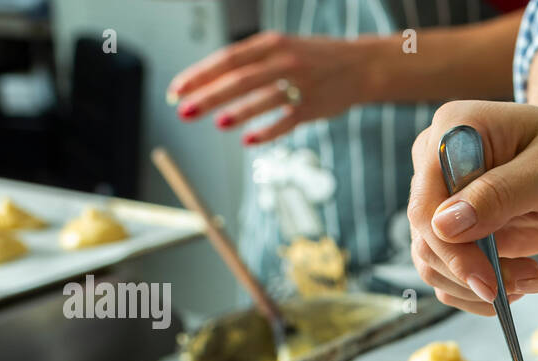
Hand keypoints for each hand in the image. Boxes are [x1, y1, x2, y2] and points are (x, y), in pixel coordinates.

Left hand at [168, 32, 378, 145]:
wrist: (361, 66)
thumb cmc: (312, 58)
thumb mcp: (282, 47)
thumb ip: (250, 60)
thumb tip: (208, 81)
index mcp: (271, 43)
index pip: (228, 58)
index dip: (200, 75)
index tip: (177, 90)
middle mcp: (285, 61)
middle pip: (240, 79)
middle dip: (209, 95)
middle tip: (184, 110)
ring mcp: (301, 85)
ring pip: (264, 99)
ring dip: (239, 112)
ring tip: (217, 123)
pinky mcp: (313, 108)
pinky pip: (286, 122)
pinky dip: (267, 132)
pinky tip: (248, 140)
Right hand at [407, 100, 537, 314]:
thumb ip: (501, 193)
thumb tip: (445, 224)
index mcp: (452, 132)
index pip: (426, 205)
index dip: (452, 251)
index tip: (490, 284)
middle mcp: (434, 166)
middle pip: (426, 241)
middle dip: (474, 275)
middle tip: (528, 282)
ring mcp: (440, 201)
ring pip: (432, 265)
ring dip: (479, 289)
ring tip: (530, 280)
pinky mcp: (453, 231)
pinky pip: (449, 276)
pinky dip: (480, 292)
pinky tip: (517, 282)